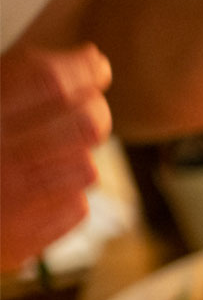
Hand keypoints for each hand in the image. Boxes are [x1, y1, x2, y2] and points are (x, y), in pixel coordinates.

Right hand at [0, 43, 111, 272]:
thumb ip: (18, 79)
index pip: (48, 82)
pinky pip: (76, 206)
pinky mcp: (21, 240)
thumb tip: (88, 60)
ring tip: (54, 152)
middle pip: (84, 124)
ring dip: (79, 156)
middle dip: (94, 112)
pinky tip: (40, 189)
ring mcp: (9, 203)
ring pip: (87, 168)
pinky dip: (66, 195)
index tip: (97, 67)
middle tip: (88, 108)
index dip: (82, 70)